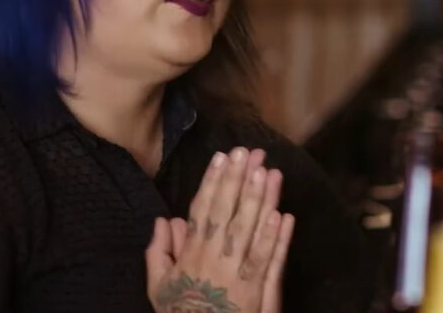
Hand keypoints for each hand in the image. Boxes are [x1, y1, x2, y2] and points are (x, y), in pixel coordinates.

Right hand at [146, 148, 294, 312]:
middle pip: (229, 213)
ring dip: (260, 201)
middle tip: (250, 152)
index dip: (213, 182)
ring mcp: (238, 274)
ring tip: (269, 172)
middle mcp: (215, 259)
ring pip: (250, 231)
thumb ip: (158, 252)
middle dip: (239, 180)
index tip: (222, 157)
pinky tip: (284, 215)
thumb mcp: (159, 286)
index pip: (203, 210)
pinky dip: (276, 238)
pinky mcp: (258, 290)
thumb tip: (163, 219)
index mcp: (192, 254)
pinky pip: (268, 261)